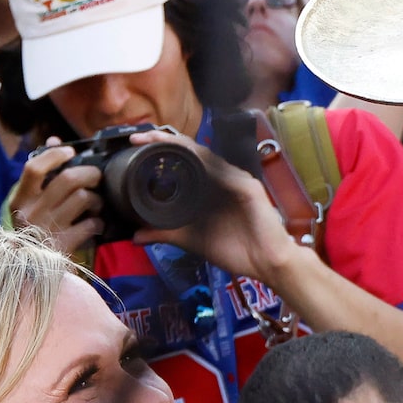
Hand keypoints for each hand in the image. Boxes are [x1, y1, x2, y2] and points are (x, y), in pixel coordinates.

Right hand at [10, 144, 103, 254]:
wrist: (28, 273)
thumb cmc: (33, 231)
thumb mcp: (30, 204)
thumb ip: (41, 174)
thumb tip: (53, 140)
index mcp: (19, 201)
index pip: (34, 169)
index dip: (55, 155)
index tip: (71, 152)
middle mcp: (30, 213)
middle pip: (67, 180)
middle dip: (89, 174)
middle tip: (97, 177)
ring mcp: (47, 230)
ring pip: (82, 198)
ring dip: (96, 199)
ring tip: (96, 204)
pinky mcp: (63, 246)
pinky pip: (90, 225)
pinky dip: (98, 223)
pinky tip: (96, 224)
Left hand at [142, 135, 299, 280]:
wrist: (267, 265)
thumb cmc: (236, 250)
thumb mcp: (192, 240)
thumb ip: (166, 233)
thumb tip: (136, 235)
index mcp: (210, 186)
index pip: (184, 160)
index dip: (161, 149)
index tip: (135, 144)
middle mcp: (223, 177)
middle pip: (191, 152)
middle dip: (164, 141)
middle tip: (138, 137)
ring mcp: (236, 180)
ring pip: (205, 156)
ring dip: (180, 147)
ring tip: (156, 140)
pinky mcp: (247, 187)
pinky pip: (224, 171)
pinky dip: (206, 164)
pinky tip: (188, 158)